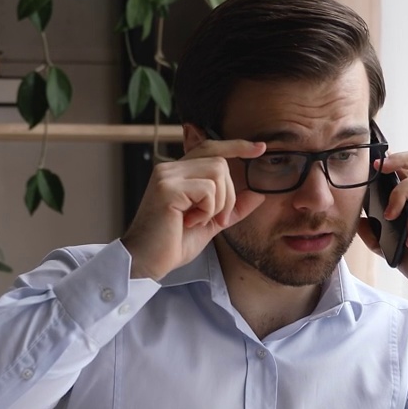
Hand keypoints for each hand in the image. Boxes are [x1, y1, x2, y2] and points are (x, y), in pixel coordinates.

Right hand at [121, 138, 266, 280]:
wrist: (147, 262)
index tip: (260, 148)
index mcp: (178, 173)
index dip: (236, 146)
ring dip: (219, 204)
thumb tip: (259, 194)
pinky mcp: (167, 188)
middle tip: (216, 220)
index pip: (210, 148)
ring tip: (199, 221)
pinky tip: (190, 222)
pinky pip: (207, 190)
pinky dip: (207, 210)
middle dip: (228, 195)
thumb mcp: (210, 223)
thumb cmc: (172, 244)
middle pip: (220, 163)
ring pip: (217, 173)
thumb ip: (232, 207)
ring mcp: (166, 176)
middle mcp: (170, 168)